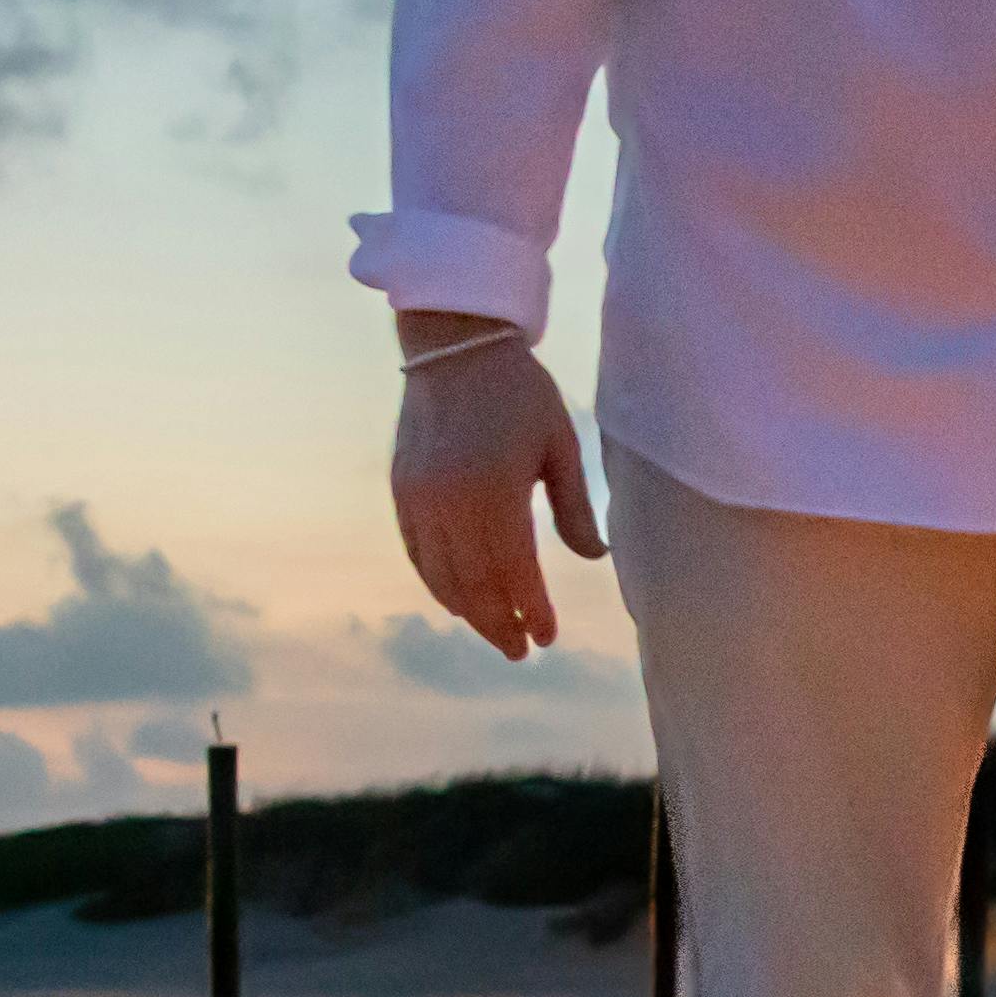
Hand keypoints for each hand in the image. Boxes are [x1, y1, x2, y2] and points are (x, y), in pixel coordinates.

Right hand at [390, 323, 606, 657]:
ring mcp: (420, 499)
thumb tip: (593, 558)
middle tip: (522, 651)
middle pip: (475, 585)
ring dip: (470, 612)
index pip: (515, 572)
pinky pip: (418, 553)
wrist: (456, 345)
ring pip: (443, 576)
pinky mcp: (402, 490)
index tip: (547, 638)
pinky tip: (457, 601)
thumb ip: (574, 507)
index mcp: (495, 493)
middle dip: (500, 623)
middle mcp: (450, 504)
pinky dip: (437, 583)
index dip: (532, 610)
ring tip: (496, 633)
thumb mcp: (561, 445)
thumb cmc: (520, 392)